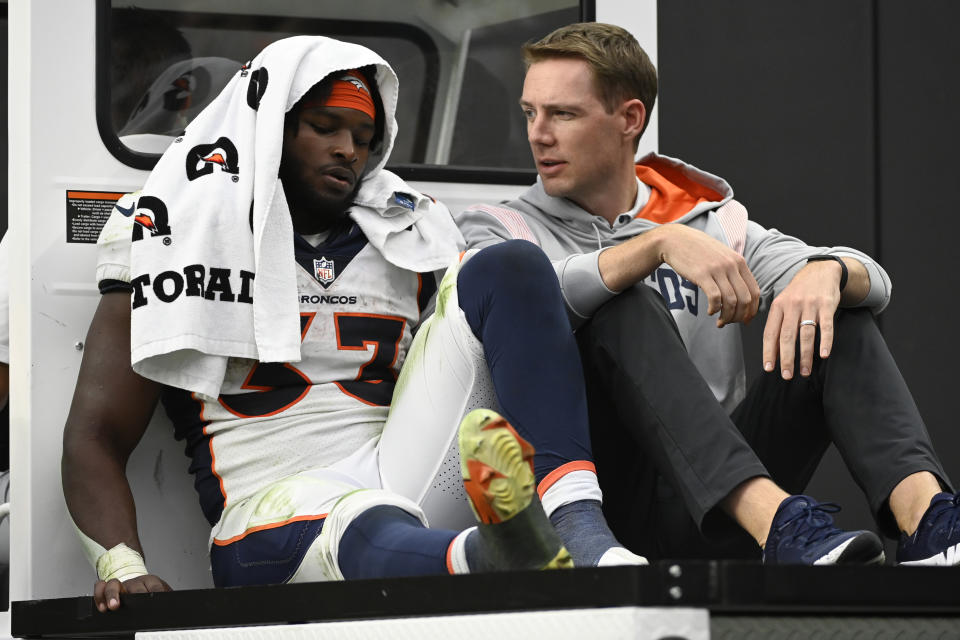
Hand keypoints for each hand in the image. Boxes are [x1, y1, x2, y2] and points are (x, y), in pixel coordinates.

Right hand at [94, 574, 170, 611]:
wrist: (137, 583)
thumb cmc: (149, 590)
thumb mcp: (161, 592)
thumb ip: (166, 597)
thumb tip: (175, 605)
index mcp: (151, 582)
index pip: (155, 586)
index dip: (156, 592)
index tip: (158, 599)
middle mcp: (134, 582)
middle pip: (135, 585)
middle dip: (136, 594)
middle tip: (137, 602)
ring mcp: (121, 585)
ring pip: (113, 584)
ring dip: (113, 594)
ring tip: (113, 606)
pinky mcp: (107, 590)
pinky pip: (100, 588)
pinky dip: (99, 597)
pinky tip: (102, 607)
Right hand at [658, 225, 760, 326]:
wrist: (675, 240)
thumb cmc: (697, 251)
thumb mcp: (721, 256)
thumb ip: (733, 271)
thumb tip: (742, 294)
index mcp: (739, 261)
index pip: (755, 291)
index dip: (752, 310)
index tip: (745, 319)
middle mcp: (731, 265)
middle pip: (745, 299)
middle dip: (740, 316)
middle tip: (730, 323)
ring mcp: (717, 269)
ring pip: (731, 301)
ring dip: (727, 317)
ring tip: (720, 322)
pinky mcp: (702, 274)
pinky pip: (715, 298)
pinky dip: (715, 309)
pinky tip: (710, 312)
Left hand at [762, 259, 842, 378]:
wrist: (821, 271)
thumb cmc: (798, 293)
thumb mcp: (783, 303)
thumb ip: (777, 324)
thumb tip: (773, 352)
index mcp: (778, 306)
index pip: (770, 332)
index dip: (769, 351)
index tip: (769, 368)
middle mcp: (792, 305)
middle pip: (787, 336)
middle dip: (786, 358)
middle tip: (786, 375)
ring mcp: (810, 305)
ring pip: (806, 334)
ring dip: (805, 355)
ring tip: (804, 371)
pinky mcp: (827, 305)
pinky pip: (826, 326)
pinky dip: (825, 341)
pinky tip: (824, 354)